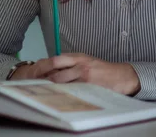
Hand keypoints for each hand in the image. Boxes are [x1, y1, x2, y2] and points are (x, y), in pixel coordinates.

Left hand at [11, 54, 140, 95]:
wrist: (122, 76)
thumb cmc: (104, 70)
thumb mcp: (88, 61)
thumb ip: (72, 63)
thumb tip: (53, 71)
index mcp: (79, 57)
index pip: (55, 60)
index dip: (43, 68)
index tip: (34, 75)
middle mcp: (80, 65)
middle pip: (55, 73)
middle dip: (44, 81)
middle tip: (35, 88)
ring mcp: (84, 76)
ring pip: (62, 83)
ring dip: (51, 89)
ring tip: (43, 95)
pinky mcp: (89, 86)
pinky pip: (72, 91)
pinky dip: (64, 95)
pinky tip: (58, 99)